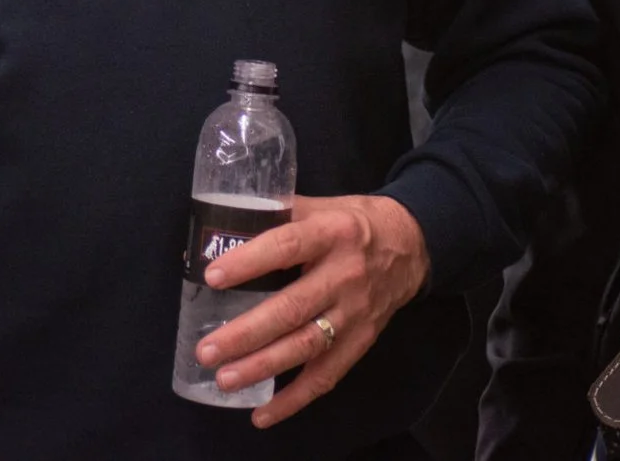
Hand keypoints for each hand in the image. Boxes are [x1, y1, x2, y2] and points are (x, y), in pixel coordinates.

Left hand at [194, 194, 429, 427]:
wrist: (412, 246)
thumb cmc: (353, 222)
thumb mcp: (322, 205)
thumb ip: (279, 214)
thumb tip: (223, 223)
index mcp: (332, 233)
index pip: (286, 247)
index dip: (249, 263)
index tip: (212, 278)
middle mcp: (344, 275)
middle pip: (292, 308)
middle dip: (246, 333)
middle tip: (207, 350)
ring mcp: (354, 313)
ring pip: (305, 345)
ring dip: (262, 367)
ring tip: (225, 379)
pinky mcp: (361, 342)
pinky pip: (327, 375)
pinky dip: (295, 399)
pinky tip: (262, 413)